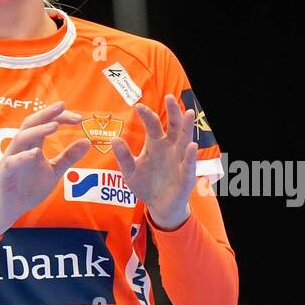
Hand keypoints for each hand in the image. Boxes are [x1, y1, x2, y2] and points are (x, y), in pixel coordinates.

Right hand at [0, 101, 89, 224]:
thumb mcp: (54, 171)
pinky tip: (35, 153)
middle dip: (46, 114)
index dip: (59, 117)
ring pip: (20, 138)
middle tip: (62, 106)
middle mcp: (20, 148)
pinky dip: (22, 157)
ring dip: (37, 131)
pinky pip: (11, 162)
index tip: (78, 117)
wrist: (11, 208)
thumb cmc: (30, 187)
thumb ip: (69, 157)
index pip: (44, 124)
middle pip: (30, 124)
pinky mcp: (4, 174)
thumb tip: (87, 142)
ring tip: (54, 126)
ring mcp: (11, 159)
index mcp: (32, 145)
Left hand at [110, 94, 196, 229]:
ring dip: (187, 127)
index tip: (138, 106)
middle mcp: (170, 148)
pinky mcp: (186, 175)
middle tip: (169, 97)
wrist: (159, 206)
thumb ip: (123, 156)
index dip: (147, 115)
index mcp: (156, 144)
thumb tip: (114, 139)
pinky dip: (189, 155)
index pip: (153, 125)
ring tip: (187, 113)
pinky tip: (190, 146)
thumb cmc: (146, 185)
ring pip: (185, 139)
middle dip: (173, 111)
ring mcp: (180, 160)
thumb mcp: (130, 172)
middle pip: (174, 126)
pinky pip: (188, 163)